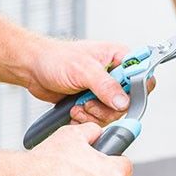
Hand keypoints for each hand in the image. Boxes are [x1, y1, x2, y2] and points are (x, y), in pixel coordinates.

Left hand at [28, 39, 154, 125]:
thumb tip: (123, 102)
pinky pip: (100, 118)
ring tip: (78, 105)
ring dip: (94, 113)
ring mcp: (104, 90)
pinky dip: (86, 118)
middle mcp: (115, 74)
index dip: (136, 89)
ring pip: (113, 113)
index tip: (121, 98)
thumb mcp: (84, 70)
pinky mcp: (94, 102)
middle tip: (90, 102)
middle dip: (107, 107)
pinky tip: (74, 109)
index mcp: (119, 58)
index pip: (142, 75)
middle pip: (128, 101)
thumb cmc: (56, 59)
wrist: (33, 69)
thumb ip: (106, 86)